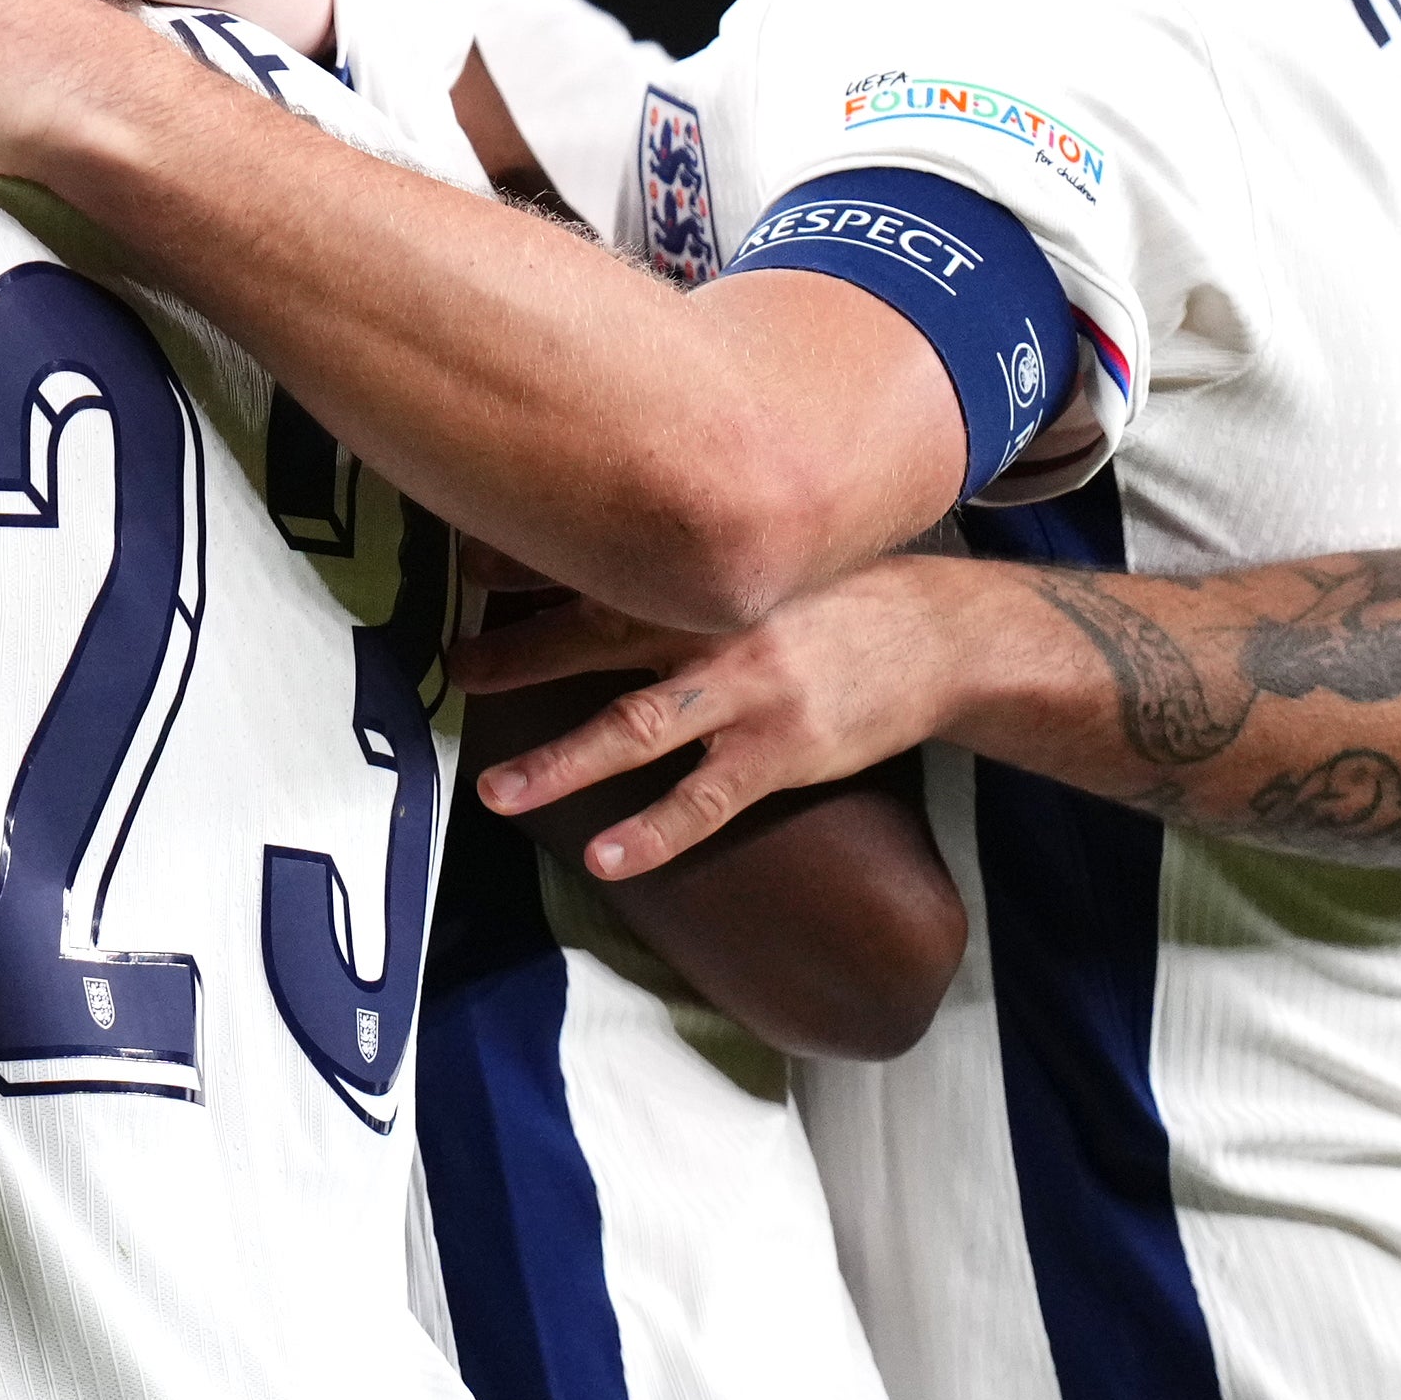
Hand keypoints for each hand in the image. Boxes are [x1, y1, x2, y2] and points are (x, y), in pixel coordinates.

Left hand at [463, 557, 957, 877]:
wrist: (947, 640)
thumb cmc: (846, 596)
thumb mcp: (774, 555)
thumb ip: (702, 557)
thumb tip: (620, 543)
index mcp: (707, 574)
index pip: (600, 562)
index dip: (529, 559)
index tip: (466, 559)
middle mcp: (715, 626)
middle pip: (596, 636)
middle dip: (518, 656)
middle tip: (453, 667)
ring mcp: (746, 695)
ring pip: (635, 729)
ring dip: (561, 762)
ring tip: (497, 793)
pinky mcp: (780, 753)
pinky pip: (705, 800)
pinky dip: (653, 831)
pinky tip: (605, 857)